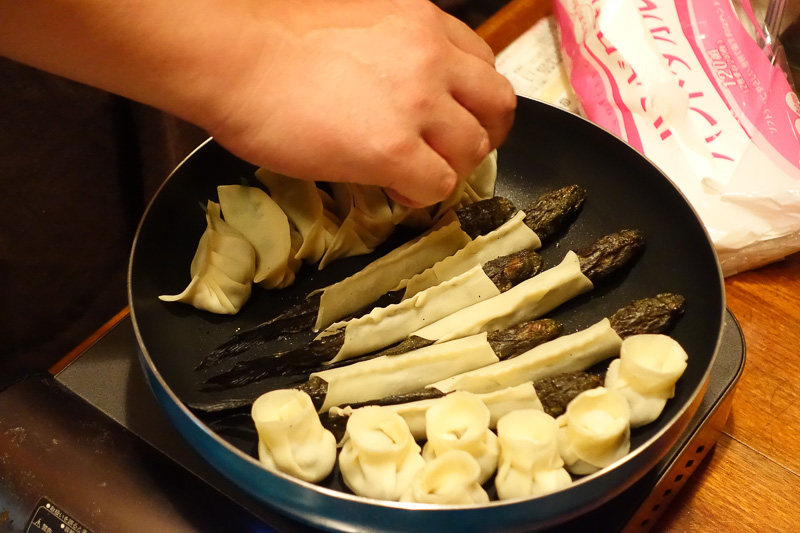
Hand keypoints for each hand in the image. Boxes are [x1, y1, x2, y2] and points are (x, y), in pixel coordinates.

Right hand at [203, 0, 515, 206]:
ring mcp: (417, 104)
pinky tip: (395, 191)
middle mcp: (432, 56)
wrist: (234, 56)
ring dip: (451, 168)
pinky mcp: (393, 150)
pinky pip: (438, 185)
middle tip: (454, 154)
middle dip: (483, 135)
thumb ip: (393, 48)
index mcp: (422, 21)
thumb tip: (398, 87)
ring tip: (417, 175)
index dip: (473, 99)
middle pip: (496, 105)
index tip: (452, 118)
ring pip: (474, 149)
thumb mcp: (356, 21)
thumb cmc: (272, 37)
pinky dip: (422, 196)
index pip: (483, 64)